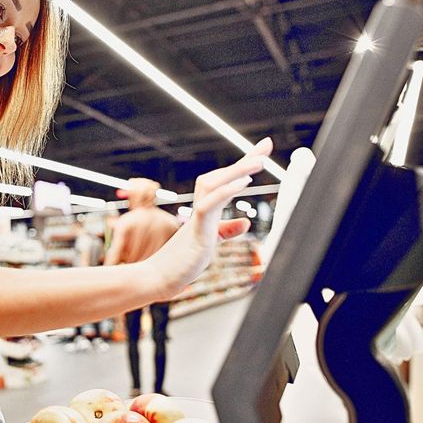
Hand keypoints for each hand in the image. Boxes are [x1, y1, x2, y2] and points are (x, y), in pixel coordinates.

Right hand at [147, 138, 273, 299]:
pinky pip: (208, 206)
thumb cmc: (179, 263)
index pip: (225, 183)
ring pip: (214, 185)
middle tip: (266, 144)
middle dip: (244, 160)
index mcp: (205, 212)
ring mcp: (197, 219)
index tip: (260, 152)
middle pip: (220, 176)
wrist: (156, 279)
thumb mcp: (208, 244)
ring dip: (237, 171)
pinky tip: (243, 182)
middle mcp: (201, 210)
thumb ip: (225, 231)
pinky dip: (225, 191)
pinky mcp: (196, 232)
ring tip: (259, 161)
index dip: (242, 166)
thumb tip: (246, 222)